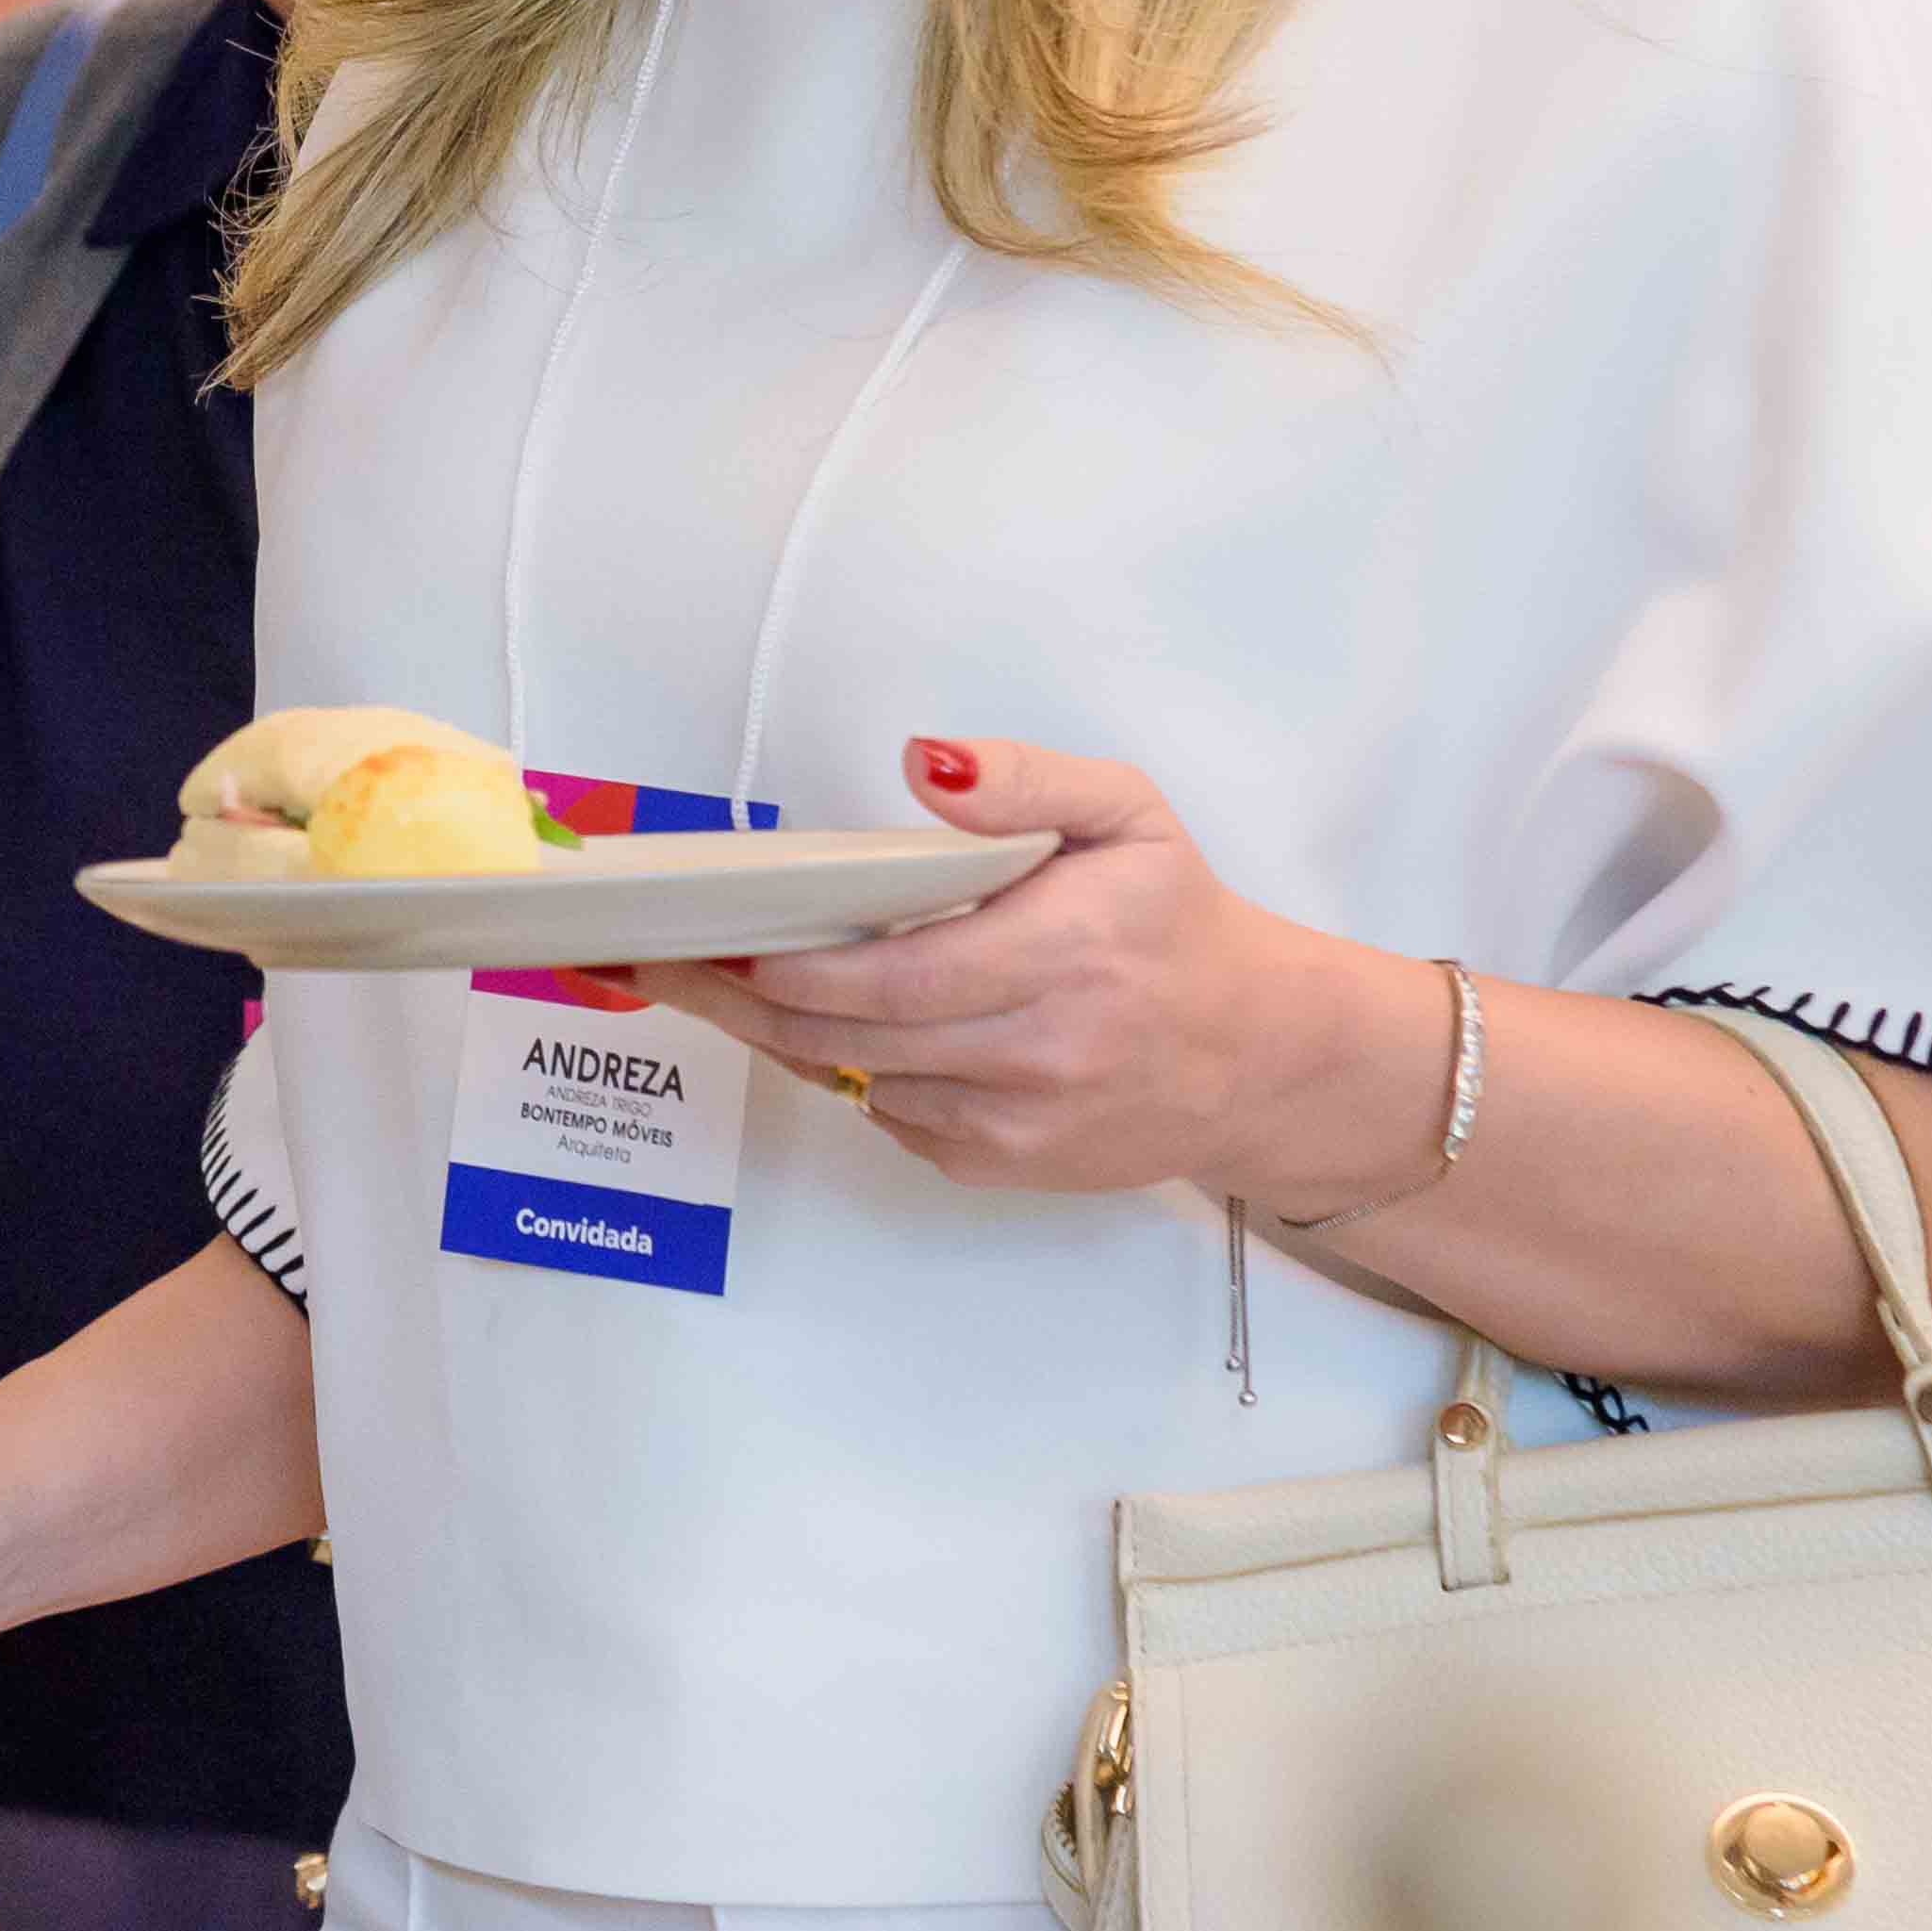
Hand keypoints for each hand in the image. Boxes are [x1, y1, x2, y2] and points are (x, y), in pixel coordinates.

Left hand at [628, 737, 1451, 1219]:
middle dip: (744, 1002)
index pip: (892, 975)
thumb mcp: (1126, 813)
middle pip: (848, 1039)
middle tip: (667, 964)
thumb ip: (1025, 780)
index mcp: (1064, 952)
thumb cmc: (1180, 922)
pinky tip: (850, 1031)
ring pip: (860, 1082)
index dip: (791, 965)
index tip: (715, 938)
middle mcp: (1042, 1049)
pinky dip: (860, 1076)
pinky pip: (898, 1121)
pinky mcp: (1012, 1166)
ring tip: (725, 987)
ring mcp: (1024, 1122)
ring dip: (788, 1038)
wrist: (1263, 1055)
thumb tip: (923, 764)